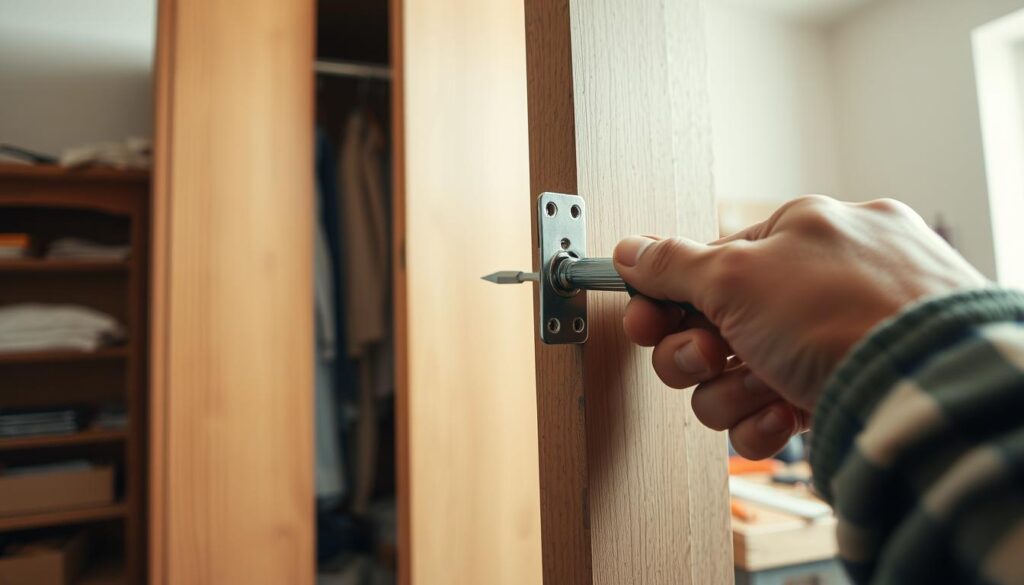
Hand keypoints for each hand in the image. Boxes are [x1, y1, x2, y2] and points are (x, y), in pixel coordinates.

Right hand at [614, 196, 987, 458]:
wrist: (922, 391)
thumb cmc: (845, 315)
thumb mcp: (738, 275)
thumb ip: (674, 264)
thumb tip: (630, 250)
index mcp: (798, 235)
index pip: (705, 265)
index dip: (664, 298)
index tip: (642, 323)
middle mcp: (812, 286)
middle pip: (709, 325)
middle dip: (695, 352)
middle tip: (707, 356)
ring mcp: (823, 343)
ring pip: (731, 376)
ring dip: (731, 390)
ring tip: (763, 386)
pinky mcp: (832, 395)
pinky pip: (766, 411)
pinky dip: (765, 420)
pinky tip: (786, 414)